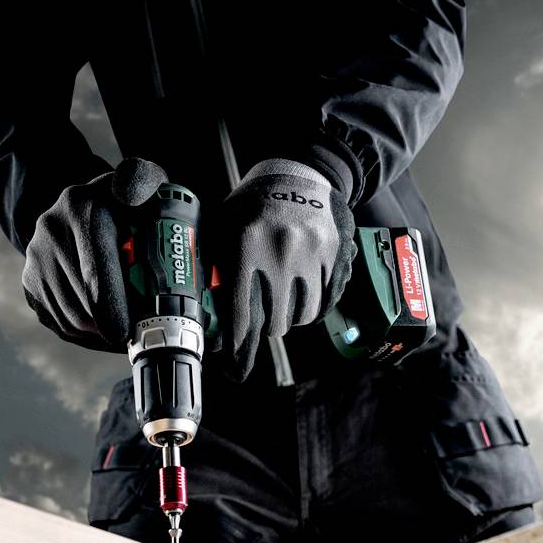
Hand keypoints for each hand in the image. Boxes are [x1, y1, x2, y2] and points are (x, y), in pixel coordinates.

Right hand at [22, 157, 167, 351]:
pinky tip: (107, 332)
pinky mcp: (30, 284)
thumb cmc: (123, 204)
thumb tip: (135, 194)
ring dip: (100, 333)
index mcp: (80, 208)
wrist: (81, 209)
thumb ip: (142, 183)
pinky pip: (59, 324)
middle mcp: (50, 232)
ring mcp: (35, 260)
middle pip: (83, 302)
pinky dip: (86, 336)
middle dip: (113, 324)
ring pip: (71, 318)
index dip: (113, 307)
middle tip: (140, 335)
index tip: (129, 331)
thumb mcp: (139, 185)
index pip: (95, 271)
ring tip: (127, 334)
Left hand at [216, 158, 356, 379]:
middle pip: (275, 322)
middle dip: (265, 328)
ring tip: (282, 302)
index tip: (234, 369)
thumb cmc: (254, 204)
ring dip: (290, 318)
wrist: (300, 173)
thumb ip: (213, 267)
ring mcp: (314, 254)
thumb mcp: (223, 226)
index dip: (238, 348)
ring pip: (302, 316)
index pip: (242, 313)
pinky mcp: (338, 256)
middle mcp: (281, 251)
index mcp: (246, 244)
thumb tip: (204, 315)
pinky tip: (303, 296)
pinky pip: (326, 302)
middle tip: (261, 320)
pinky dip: (313, 307)